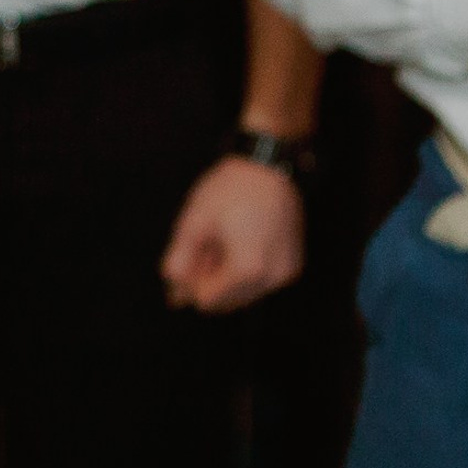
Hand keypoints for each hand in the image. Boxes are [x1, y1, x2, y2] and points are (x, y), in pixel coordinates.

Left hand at [160, 157, 302, 312]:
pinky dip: (243, 271)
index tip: (197, 249)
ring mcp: (285, 273)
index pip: (206, 301)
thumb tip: (176, 299)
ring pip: (240, 295)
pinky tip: (240, 241)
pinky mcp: (292, 266)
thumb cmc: (228, 191)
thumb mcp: (192, 226)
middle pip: (225, 302)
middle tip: (211, 242)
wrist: (267, 165)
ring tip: (226, 239)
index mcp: (248, 269)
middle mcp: (273, 277)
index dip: (193, 279)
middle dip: (209, 279)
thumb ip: (179, 265)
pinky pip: (257, 284)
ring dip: (225, 276)